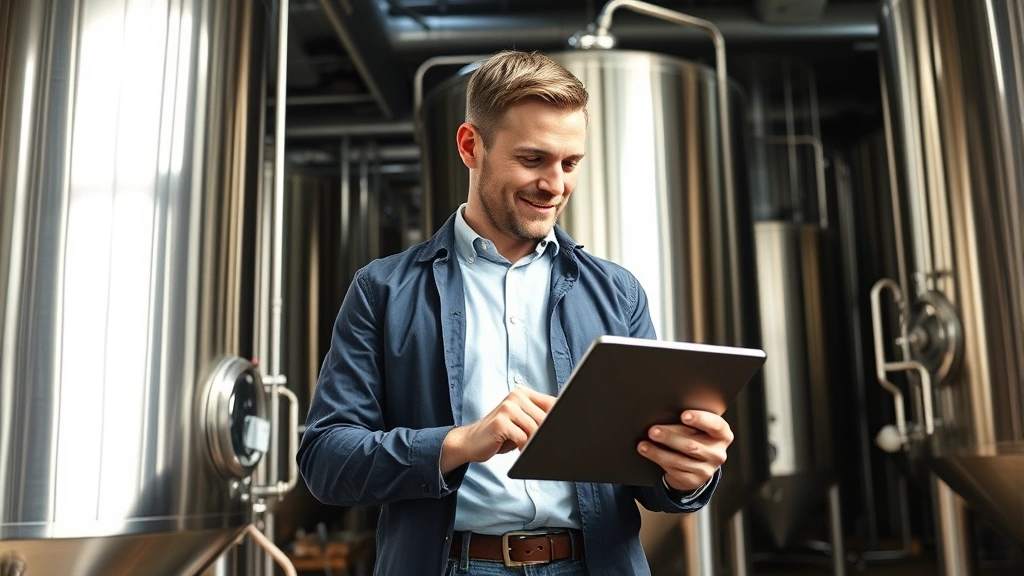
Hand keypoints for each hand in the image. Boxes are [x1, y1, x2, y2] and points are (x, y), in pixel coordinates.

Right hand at [440, 386, 555, 474]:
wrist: (470, 442)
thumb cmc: (499, 435)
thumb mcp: (521, 423)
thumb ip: (538, 419)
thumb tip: (563, 425)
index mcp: (523, 393)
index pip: (552, 403)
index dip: (561, 419)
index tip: (566, 432)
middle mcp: (516, 396)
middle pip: (545, 418)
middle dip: (547, 435)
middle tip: (546, 446)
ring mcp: (507, 408)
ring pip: (535, 429)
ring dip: (535, 443)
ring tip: (529, 450)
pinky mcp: (500, 422)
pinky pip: (523, 438)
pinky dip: (524, 448)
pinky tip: (520, 451)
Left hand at [637, 410, 732, 492]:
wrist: (696, 465)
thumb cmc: (694, 437)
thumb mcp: (697, 428)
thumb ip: (689, 421)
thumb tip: (665, 414)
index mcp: (722, 435)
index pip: (716, 425)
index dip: (700, 419)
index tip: (683, 415)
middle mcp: (718, 453)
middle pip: (692, 444)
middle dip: (669, 436)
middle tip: (652, 430)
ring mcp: (707, 469)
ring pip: (679, 459)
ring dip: (658, 451)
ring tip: (644, 444)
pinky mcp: (694, 480)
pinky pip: (674, 469)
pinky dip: (658, 459)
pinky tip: (648, 453)